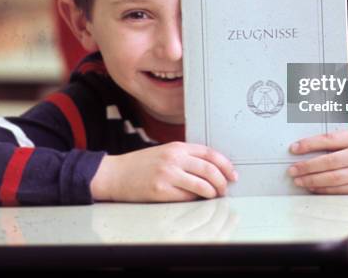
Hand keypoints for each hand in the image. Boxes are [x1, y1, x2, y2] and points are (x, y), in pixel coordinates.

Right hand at [90, 142, 237, 201]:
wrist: (115, 174)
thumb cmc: (140, 165)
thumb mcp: (165, 153)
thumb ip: (186, 157)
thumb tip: (211, 170)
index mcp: (177, 147)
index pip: (209, 153)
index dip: (225, 164)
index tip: (232, 174)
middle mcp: (174, 158)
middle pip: (209, 169)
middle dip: (222, 181)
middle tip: (226, 188)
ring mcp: (167, 175)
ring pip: (202, 184)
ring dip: (213, 192)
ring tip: (215, 196)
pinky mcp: (160, 191)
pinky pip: (187, 197)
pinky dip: (197, 199)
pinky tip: (198, 200)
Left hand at [288, 130, 347, 194]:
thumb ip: (344, 140)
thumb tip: (316, 147)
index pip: (328, 140)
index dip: (308, 144)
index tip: (293, 148)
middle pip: (327, 162)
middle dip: (306, 167)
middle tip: (291, 170)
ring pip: (332, 179)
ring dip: (312, 181)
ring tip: (299, 180)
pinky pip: (342, 191)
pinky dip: (326, 190)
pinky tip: (315, 188)